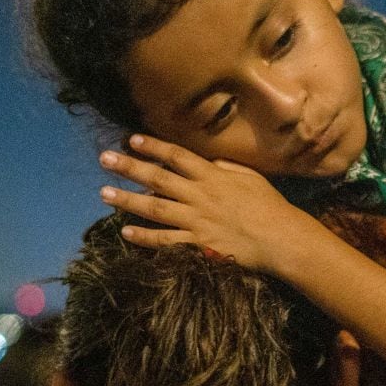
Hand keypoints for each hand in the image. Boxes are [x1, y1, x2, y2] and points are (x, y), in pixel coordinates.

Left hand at [99, 135, 314, 273]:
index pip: (177, 156)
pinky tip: (125, 232)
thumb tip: (208, 160)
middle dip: (129, 167)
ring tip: (103, 193)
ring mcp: (197, 221)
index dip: (153, 147)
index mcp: (213, 176)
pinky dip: (145, 238)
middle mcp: (200, 196)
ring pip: (155, 208)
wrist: (282, 240)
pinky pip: (166, 241)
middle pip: (158, 179)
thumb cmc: (270, 206)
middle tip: (104, 158)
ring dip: (127, 200)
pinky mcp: (198, 245)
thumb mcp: (251, 177)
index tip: (131, 139)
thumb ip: (226, 166)